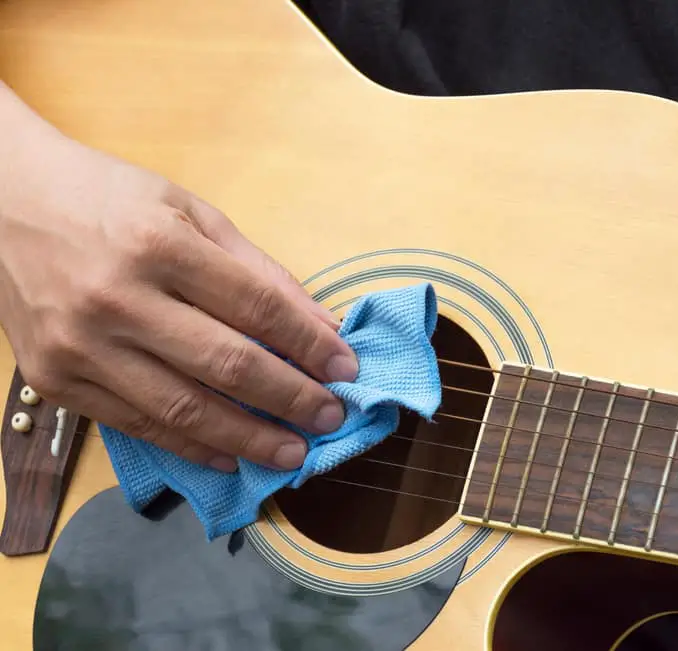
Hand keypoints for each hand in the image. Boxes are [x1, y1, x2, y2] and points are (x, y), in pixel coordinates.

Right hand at [0, 106, 356, 472]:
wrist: (1, 200)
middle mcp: (116, 300)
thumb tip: (323, 327)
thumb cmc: (108, 200)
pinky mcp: (54, 381)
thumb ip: (260, 272)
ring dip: (248, 438)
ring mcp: (79, 346)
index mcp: (158, 246)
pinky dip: (190, 446)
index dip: (310, 345)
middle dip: (290, 399)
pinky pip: (136, 426)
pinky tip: (231, 456)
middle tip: (330, 419)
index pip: (257, 308)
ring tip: (292, 453)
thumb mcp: (191, 213)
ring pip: (182, 409)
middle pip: (225, 366)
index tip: (347, 371)